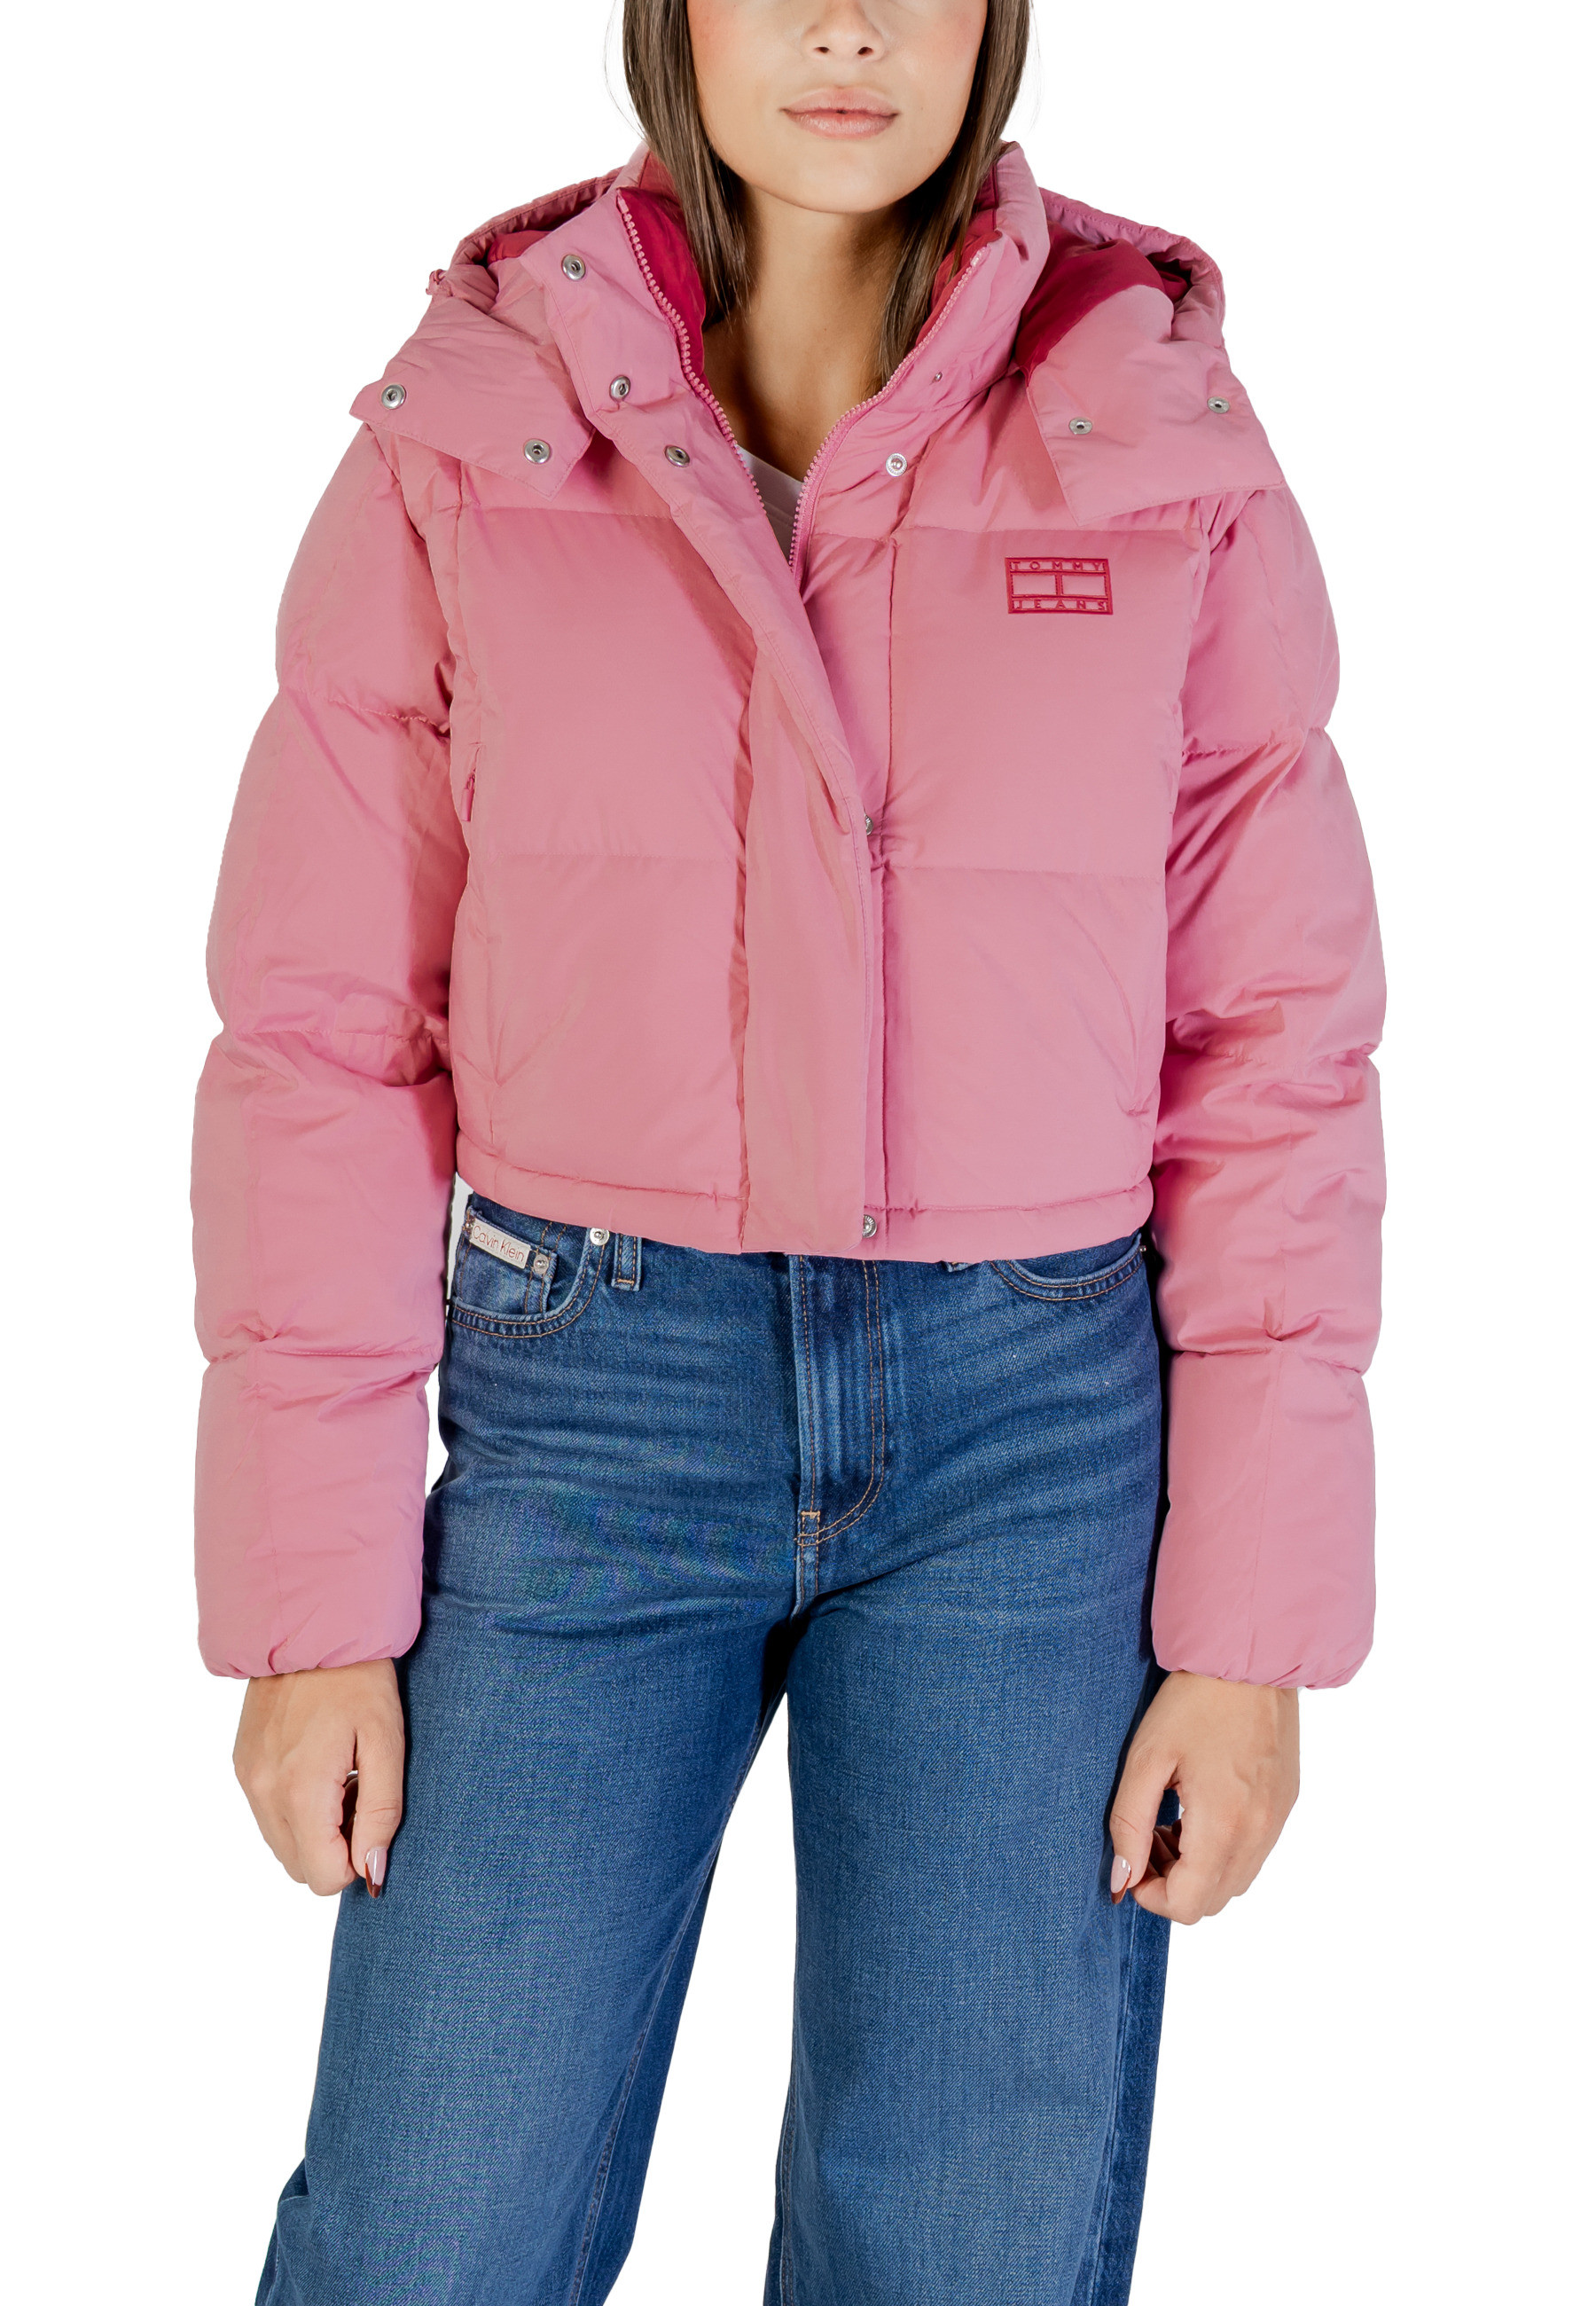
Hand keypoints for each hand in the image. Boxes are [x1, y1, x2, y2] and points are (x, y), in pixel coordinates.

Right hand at [233, 1659, 404, 1896]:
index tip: (372, 1817)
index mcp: (300, 1791)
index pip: (322, 1877)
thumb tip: (372, 1873)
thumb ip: (381, 1813)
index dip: (356, 1861)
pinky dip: (294, 1809)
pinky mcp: (241, 1765)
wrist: (311, 1628)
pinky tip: (318, 1767)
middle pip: (300, 1867)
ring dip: (314, 1831)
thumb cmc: (359, 1681)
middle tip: (360, 1795)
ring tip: (341, 1779)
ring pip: (282, 1845)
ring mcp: (246, 1779)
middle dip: (335, 1848)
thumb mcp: (386, 1744)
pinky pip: (267, 1815)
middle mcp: (263, 1792)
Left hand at [1109, 1670, 1298, 1923]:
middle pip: (1212, 1901)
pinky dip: (1224, 1849)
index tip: (1133, 1861)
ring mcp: (1278, 1821)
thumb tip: (1122, 1879)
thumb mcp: (1147, 1759)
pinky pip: (1254, 1853)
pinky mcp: (1286, 1805)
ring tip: (1173, 1820)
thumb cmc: (1194, 1703)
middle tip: (1149, 1836)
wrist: (1250, 1660)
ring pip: (1235, 1882)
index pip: (1188, 1905)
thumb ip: (1129, 1824)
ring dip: (1199, 1869)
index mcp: (1223, 1826)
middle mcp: (1259, 1833)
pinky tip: (1201, 1806)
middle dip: (1173, 1883)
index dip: (1151, 1896)